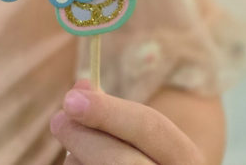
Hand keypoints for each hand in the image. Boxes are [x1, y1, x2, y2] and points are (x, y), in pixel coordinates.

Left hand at [50, 80, 203, 164]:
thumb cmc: (145, 157)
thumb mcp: (142, 135)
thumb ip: (112, 113)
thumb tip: (81, 87)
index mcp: (186, 157)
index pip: (150, 128)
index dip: (108, 112)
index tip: (70, 100)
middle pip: (121, 162)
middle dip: (84, 139)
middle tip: (58, 121)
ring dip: (78, 162)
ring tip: (77, 152)